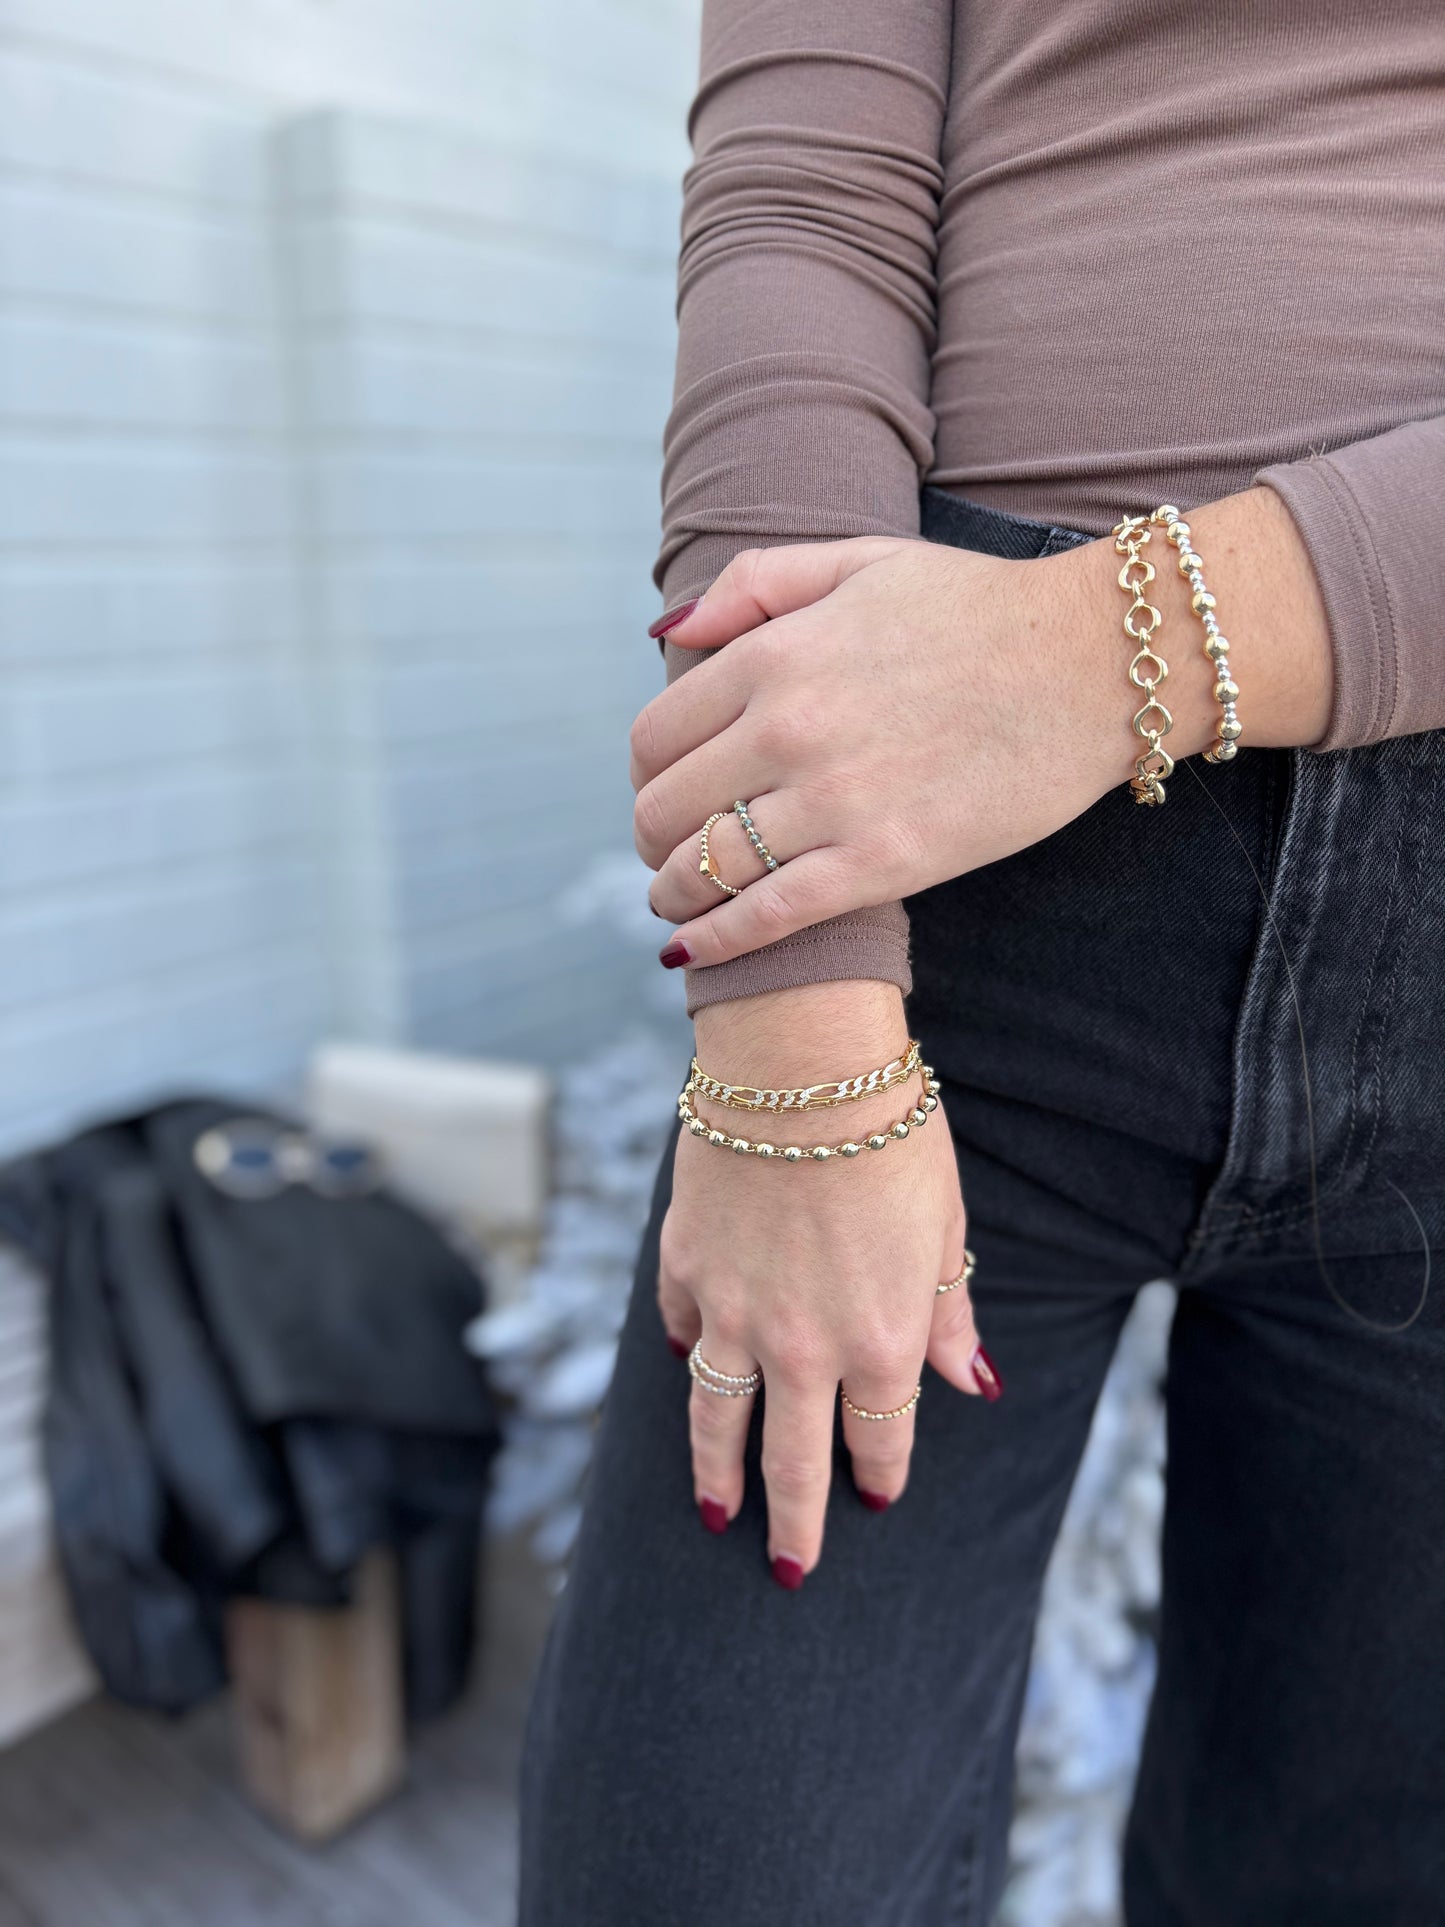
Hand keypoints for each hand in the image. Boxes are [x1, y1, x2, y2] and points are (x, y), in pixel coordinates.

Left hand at [632, 488, 1331, 968]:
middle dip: (654, 835)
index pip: (656, 735)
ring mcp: (833, 800)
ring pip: (706, 866)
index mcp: (774, 654)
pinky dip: (717, 939)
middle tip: (667, 850)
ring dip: (673, 892)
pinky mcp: (882, 862)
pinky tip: (691, 951)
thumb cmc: (980, 609)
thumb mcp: (860, 560)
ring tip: (675, 901)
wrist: (1091, 664)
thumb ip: (756, 584)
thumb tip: (670, 633)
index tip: (662, 790)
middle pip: (666, 806)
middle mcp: (788, 728)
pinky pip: (769, 915)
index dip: (646, 773)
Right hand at [655, 980, 1000, 1586]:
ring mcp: (734, 1313)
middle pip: (794, 1462)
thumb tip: (971, 1383)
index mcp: (883, 1341)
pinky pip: (680, 1326)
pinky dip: (684, 1350)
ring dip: (717, 1476)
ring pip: (718, 1420)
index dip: (880, 1475)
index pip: (880, 1439)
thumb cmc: (893, 1135)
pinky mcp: (686, 1267)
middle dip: (794, 1525)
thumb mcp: (945, 1229)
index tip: (877, 1499)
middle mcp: (804, 1347)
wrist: (802, 1066)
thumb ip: (949, 1315)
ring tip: (716, 1515)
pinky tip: (686, 1363)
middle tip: (791, 1570)